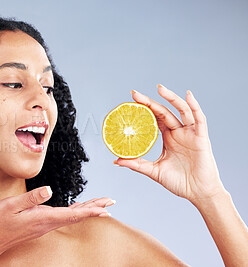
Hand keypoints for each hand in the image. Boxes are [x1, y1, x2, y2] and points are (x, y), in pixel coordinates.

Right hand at [0, 186, 113, 255]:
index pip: (72, 214)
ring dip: (87, 209)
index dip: (90, 210)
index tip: (106, 208)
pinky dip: (74, 211)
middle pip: (76, 215)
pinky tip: (77, 208)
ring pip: (71, 216)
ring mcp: (44, 224)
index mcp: (42, 217)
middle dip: (95, 208)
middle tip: (111, 202)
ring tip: (100, 204)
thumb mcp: (11, 206)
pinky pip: (62, 217)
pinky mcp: (40, 224)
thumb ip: (31, 198)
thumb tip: (49, 189)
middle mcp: (47, 223)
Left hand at [114, 84, 225, 203]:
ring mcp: (190, 133)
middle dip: (149, 102)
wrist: (198, 193)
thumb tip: (116, 160)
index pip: (153, 119)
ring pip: (180, 110)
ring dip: (170, 98)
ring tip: (159, 88)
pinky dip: (194, 106)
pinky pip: (199, 118)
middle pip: (163, 111)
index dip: (143, 110)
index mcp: (168, 138)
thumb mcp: (154, 171)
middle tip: (134, 94)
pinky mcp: (201, 137)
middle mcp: (178, 132)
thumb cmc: (179, 182)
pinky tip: (187, 95)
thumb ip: (137, 164)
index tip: (130, 102)